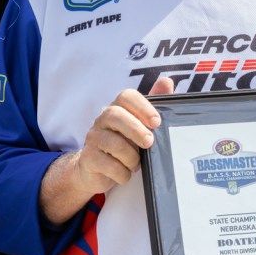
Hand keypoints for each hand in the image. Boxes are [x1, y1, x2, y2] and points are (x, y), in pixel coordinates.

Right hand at [71, 77, 175, 194]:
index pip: (126, 96)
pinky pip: (107, 165)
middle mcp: (102, 120)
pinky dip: (122, 172)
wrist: (96, 170)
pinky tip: (125, 173)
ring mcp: (93, 138)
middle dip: (136, 130)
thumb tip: (167, 81)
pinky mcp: (88, 158)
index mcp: (117, 108)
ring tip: (136, 163)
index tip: (156, 122)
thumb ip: (153, 104)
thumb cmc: (123, 143)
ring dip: (131, 157)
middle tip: (149, 142)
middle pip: (115, 115)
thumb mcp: (140, 125)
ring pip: (113, 143)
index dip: (142, 107)